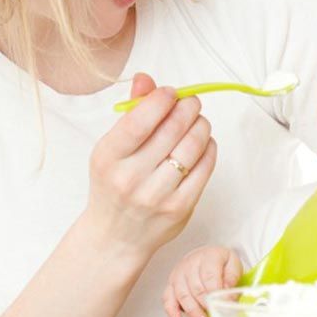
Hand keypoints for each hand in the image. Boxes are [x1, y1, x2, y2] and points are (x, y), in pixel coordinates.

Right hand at [85, 72, 217, 260]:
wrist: (116, 237)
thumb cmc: (113, 184)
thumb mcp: (111, 148)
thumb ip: (130, 112)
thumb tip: (146, 78)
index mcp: (108, 157)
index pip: (140, 120)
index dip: (161, 99)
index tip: (170, 93)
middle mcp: (130, 178)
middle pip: (172, 129)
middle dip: (188, 107)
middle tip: (191, 102)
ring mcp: (157, 196)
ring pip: (193, 146)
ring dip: (201, 125)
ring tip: (197, 121)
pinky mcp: (180, 208)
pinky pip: (204, 168)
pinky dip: (209, 148)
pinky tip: (203, 143)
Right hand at [162, 245, 242, 316]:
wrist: (205, 256)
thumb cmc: (219, 262)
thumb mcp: (233, 263)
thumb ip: (232, 278)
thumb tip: (227, 295)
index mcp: (208, 256)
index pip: (210, 276)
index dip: (215, 292)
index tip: (222, 304)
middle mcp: (191, 263)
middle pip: (196, 287)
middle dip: (205, 305)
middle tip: (213, 316)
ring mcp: (179, 273)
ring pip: (183, 294)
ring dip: (192, 311)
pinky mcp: (171, 284)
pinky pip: (168, 297)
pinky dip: (171, 310)